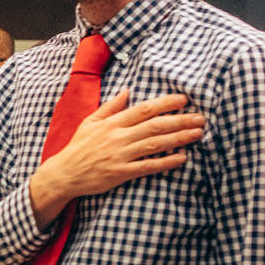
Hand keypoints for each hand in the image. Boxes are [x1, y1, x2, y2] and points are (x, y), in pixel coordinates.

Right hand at [29, 90, 203, 229]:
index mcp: (111, 123)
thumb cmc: (78, 147)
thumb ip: (110, 107)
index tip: (183, 100)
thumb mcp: (90, 122)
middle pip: (154, 125)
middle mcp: (117, 137)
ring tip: (197, 134)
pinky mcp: (121, 173)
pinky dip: (166, 162)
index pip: (143, 109)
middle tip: (200, 118)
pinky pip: (148, 166)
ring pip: (154, 144)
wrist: (64, 174)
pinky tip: (182, 158)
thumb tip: (127, 90)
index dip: (165, 104)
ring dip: (179, 138)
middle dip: (180, 121)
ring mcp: (120, 156)